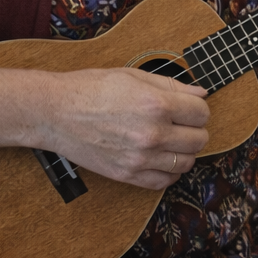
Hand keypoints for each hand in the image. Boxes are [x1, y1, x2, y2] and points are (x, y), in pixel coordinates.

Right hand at [37, 68, 209, 189]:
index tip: (189, 108)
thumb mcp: (134, 76)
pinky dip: (169, 172)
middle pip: (199, 140)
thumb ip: (172, 86)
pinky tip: (162, 159)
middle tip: (182, 123)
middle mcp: (152, 134)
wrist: (55, 112)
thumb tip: (200, 94)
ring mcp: (140, 158)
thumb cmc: (91, 89)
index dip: (198, 108)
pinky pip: (164, 182)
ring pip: (186, 163)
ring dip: (184, 151)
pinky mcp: (127, 174)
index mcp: (157, 105)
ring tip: (171, 141)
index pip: (202, 113)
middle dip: (194, 129)